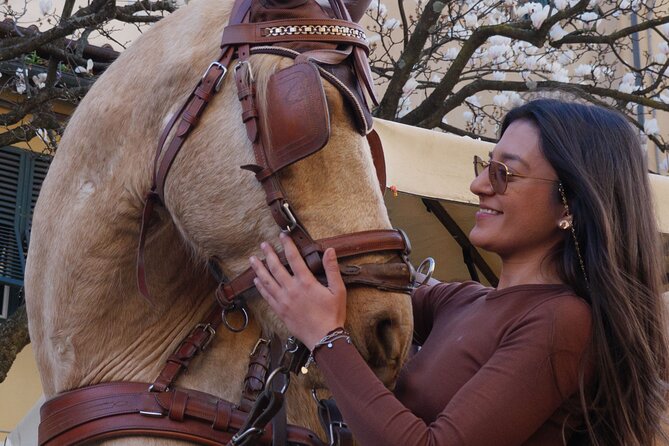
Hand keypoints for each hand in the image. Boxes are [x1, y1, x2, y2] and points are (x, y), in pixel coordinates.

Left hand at [249, 232, 346, 349]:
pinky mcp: (280, 311)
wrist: (324, 338)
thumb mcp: (338, 290)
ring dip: (259, 269)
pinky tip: (256, 280)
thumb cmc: (333, 314)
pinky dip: (260, 287)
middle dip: (269, 254)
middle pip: (276, 267)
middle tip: (263, 244)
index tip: (282, 236)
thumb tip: (329, 250)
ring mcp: (283, 301)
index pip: (294, 258)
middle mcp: (292, 290)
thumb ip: (332, 269)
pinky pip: (266, 296)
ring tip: (252, 259)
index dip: (288, 245)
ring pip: (267, 281)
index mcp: (306, 283)